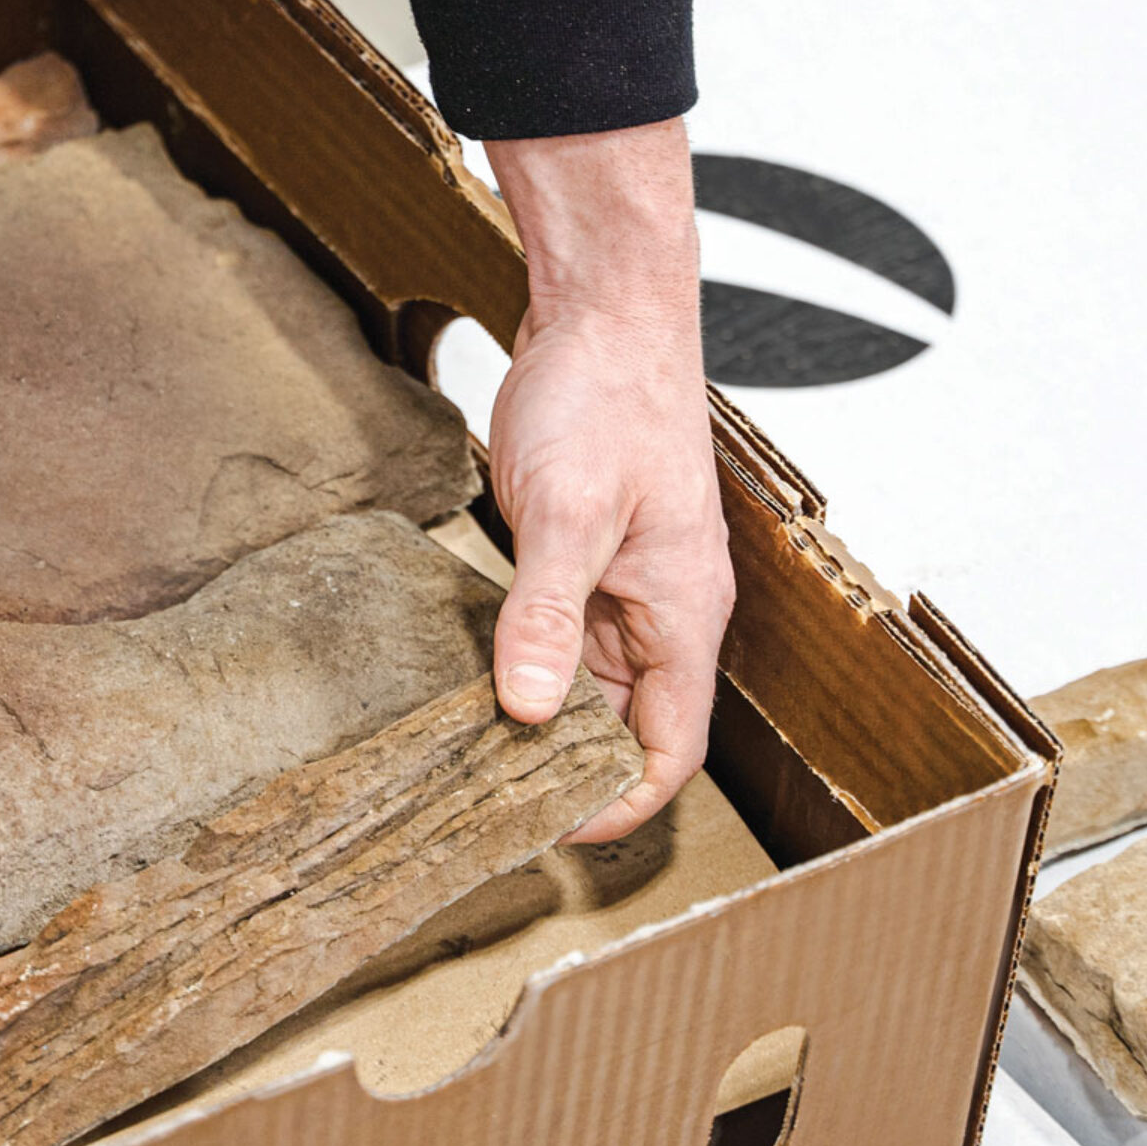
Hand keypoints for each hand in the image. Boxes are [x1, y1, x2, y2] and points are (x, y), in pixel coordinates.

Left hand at [478, 117, 732, 842]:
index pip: (671, 751)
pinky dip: (523, 669)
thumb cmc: (606, 398)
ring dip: (540, 724)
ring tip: (463, 756)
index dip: (619, 805)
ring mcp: (625, 588)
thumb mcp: (567, 511)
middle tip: (482, 802)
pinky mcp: (586, 561)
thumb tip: (529, 710)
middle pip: (628, 731)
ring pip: (590, 690)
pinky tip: (467, 680)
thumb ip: (547, 614)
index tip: (548, 831)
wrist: (604, 313)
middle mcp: (663, 614)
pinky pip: (562, 640)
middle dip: (569, 774)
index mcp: (683, 615)